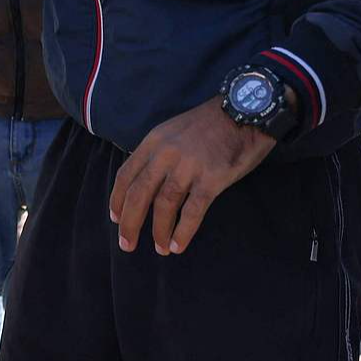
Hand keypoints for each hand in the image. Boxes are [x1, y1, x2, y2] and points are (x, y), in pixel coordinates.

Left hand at [109, 96, 276, 255]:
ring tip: (159, 249)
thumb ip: (156, 152)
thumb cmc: (209, 124)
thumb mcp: (172, 130)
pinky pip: (192, 211)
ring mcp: (188, 167)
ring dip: (158, 231)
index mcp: (153, 142)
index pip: (126, 175)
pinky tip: (177, 245)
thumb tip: (143, 180)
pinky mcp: (212, 179)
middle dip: (129, 222)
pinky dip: (182, 231)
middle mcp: (166, 154)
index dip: (117, 200)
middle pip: (139, 194)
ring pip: (164, 205)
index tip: (115, 218)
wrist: (244, 112)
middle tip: (127, 244)